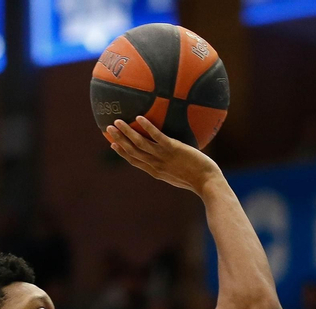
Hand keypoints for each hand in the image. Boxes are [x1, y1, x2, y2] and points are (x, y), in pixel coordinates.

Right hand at [104, 117, 222, 192]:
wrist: (208, 183)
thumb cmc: (199, 179)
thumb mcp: (181, 173)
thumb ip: (173, 164)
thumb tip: (175, 153)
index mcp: (156, 171)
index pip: (135, 161)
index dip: (123, 153)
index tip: (113, 145)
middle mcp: (155, 165)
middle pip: (132, 152)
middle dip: (119, 140)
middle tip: (108, 129)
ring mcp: (163, 157)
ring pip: (140, 144)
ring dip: (126, 133)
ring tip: (116, 122)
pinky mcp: (173, 149)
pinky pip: (157, 137)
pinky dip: (147, 127)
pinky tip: (139, 117)